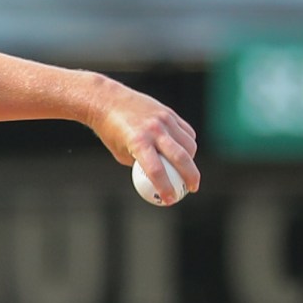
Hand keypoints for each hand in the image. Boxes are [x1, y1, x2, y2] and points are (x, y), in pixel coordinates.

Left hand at [84, 78, 200, 205]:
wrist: (109, 101)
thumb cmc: (112, 132)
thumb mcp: (122, 152)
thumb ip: (141, 164)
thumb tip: (156, 180)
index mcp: (138, 143)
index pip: (157, 171)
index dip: (165, 188)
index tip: (170, 200)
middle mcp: (154, 130)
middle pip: (181, 158)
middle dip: (191, 176)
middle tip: (192, 189)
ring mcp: (164, 120)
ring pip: (188, 144)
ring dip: (192, 160)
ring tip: (188, 170)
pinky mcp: (169, 112)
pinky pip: (186, 132)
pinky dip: (189, 143)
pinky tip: (186, 152)